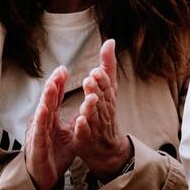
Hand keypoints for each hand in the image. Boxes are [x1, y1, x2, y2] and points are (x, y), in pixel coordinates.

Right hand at [24, 65, 77, 189]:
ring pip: (42, 113)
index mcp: (50, 120)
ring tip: (52, 83)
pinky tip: (44, 109)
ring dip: (46, 98)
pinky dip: (41, 120)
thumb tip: (87, 107)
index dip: (59, 84)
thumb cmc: (55, 155)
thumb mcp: (70, 135)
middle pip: (48, 101)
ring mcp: (38, 134)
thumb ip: (76, 121)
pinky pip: (39, 132)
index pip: (54, 98)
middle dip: (53, 85)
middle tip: (60, 70)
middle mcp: (42, 123)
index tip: (64, 69)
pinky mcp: (36, 147)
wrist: (45, 178)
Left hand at [71, 40, 134, 178]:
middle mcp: (104, 111)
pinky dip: (83, 128)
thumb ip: (108, 67)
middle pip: (101, 100)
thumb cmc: (105, 114)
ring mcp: (96, 127)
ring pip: (94, 115)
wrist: (107, 149)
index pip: (107, 87)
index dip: (102, 80)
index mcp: (108, 99)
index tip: (96, 70)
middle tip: (90, 79)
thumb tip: (110, 41)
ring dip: (91, 106)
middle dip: (96, 90)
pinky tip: (79, 122)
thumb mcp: (109, 90)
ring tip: (88, 98)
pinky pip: (86, 134)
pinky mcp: (86, 140)